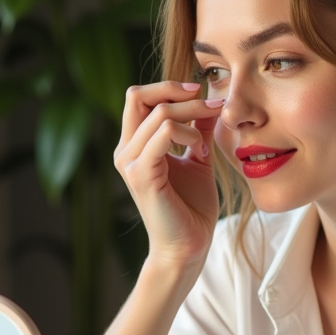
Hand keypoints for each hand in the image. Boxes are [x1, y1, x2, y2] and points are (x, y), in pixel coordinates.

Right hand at [114, 81, 223, 271]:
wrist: (188, 246)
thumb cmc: (191, 208)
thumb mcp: (197, 158)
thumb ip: (197, 130)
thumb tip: (209, 102)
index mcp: (135, 145)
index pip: (140, 97)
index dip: (169, 88)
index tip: (202, 92)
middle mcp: (125, 151)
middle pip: (137, 95)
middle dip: (175, 91)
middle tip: (209, 102)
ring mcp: (130, 163)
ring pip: (157, 113)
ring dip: (191, 114)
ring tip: (208, 136)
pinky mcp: (141, 176)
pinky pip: (161, 135)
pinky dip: (186, 134)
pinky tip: (201, 150)